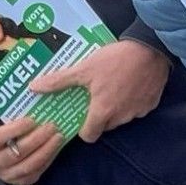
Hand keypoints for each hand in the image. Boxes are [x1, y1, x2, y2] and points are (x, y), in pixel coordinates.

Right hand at [0, 115, 63, 184]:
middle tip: (51, 126)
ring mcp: (8, 176)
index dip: (14, 129)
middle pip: (17, 153)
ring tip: (58, 136)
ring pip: (30, 164)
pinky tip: (57, 147)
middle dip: (36, 139)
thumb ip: (8, 123)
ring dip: (47, 149)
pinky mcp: (22, 182)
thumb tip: (31, 106)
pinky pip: (38, 171)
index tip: (31, 119)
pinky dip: (49, 158)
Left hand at [28, 38, 169, 142]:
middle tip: (94, 96)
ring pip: (122, 118)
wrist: (151, 48)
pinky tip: (129, 85)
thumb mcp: (84, 68)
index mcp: (103, 111)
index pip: (89, 136)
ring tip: (112, 87)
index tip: (80, 115)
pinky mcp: (152, 104)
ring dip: (116, 108)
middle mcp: (122, 117)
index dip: (83, 128)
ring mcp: (139, 112)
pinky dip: (132, 101)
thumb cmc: (115, 60)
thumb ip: (59, 81)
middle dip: (99, 115)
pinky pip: (138, 109)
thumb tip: (33, 88)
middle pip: (105, 126)